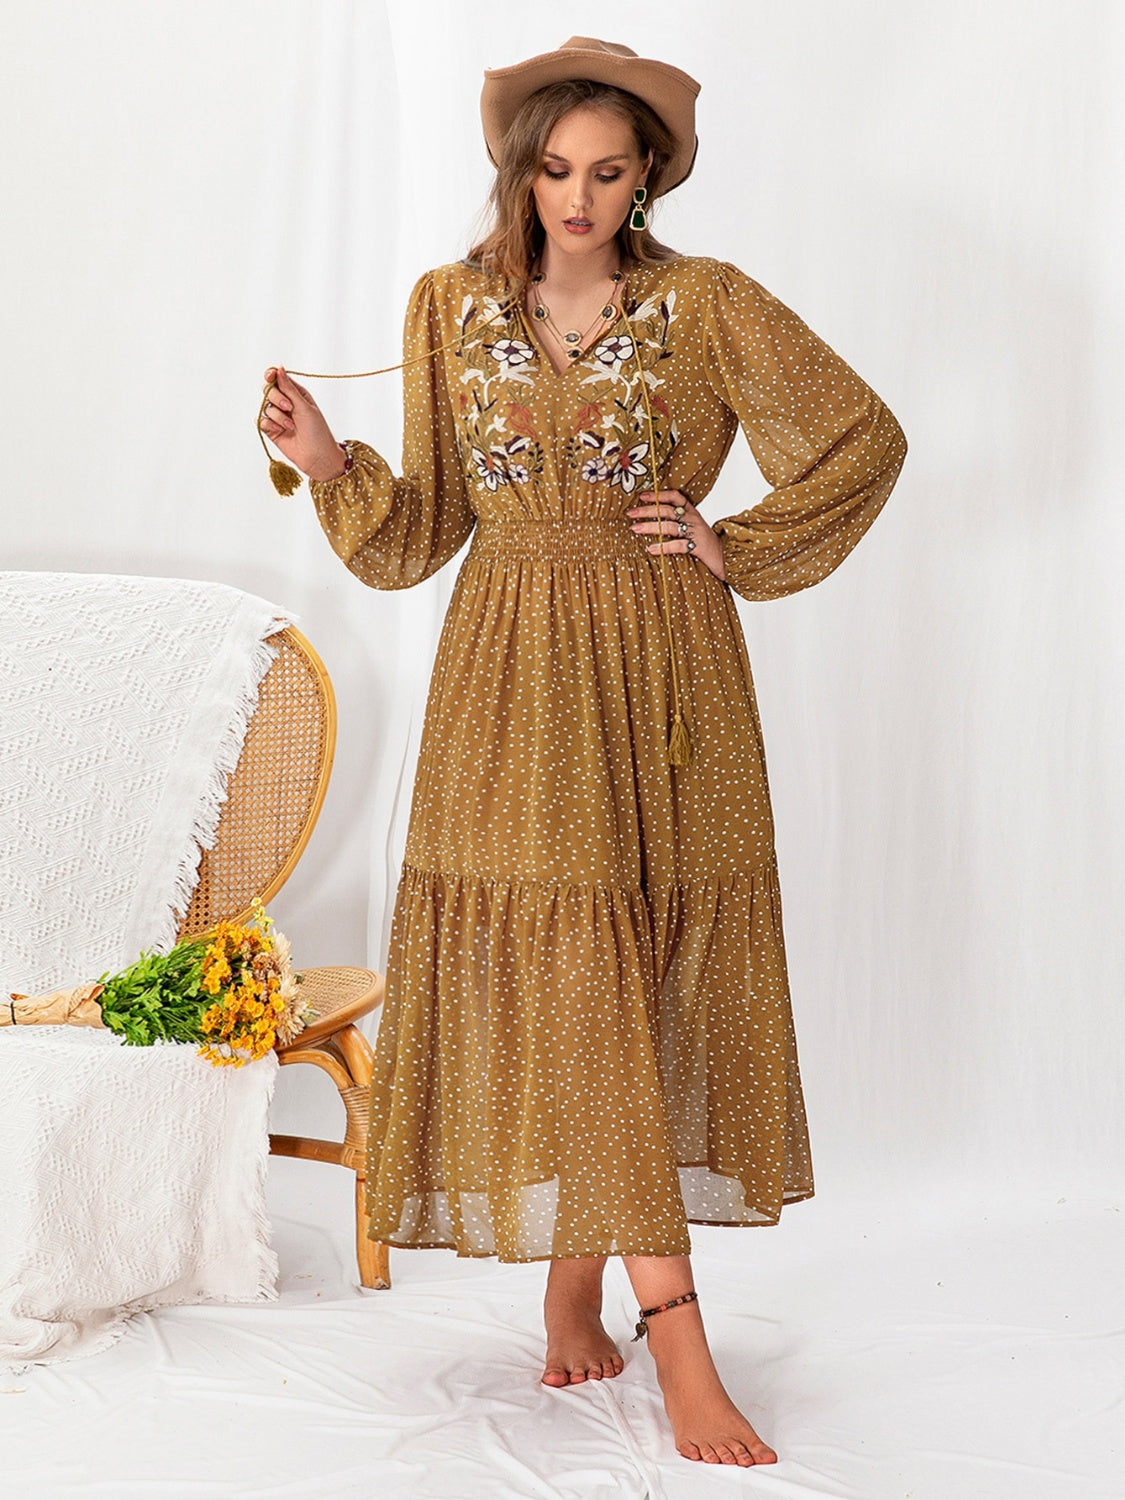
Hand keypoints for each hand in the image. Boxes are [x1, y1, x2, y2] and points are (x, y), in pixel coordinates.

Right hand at [260, 366, 346, 481]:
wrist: (317, 456)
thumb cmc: (317, 431)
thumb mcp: (305, 406)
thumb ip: (289, 389)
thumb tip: (279, 368)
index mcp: (296, 394)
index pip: (279, 379)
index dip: (272, 375)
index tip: (270, 376)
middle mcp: (286, 403)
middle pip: (269, 390)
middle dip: (276, 397)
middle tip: (289, 407)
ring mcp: (278, 417)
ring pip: (266, 406)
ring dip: (278, 416)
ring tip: (291, 426)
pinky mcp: (272, 430)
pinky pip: (262, 421)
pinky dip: (270, 424)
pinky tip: (279, 430)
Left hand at [627, 491, 724, 580]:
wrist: (727, 557)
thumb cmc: (705, 545)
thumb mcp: (692, 529)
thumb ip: (677, 523)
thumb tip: (652, 521)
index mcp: (692, 512)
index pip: (675, 497)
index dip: (659, 495)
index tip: (642, 496)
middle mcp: (693, 519)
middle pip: (667, 510)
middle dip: (647, 511)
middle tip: (630, 514)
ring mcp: (696, 533)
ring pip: (669, 526)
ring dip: (650, 527)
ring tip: (635, 529)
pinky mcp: (698, 547)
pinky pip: (678, 545)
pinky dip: (663, 547)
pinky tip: (651, 549)